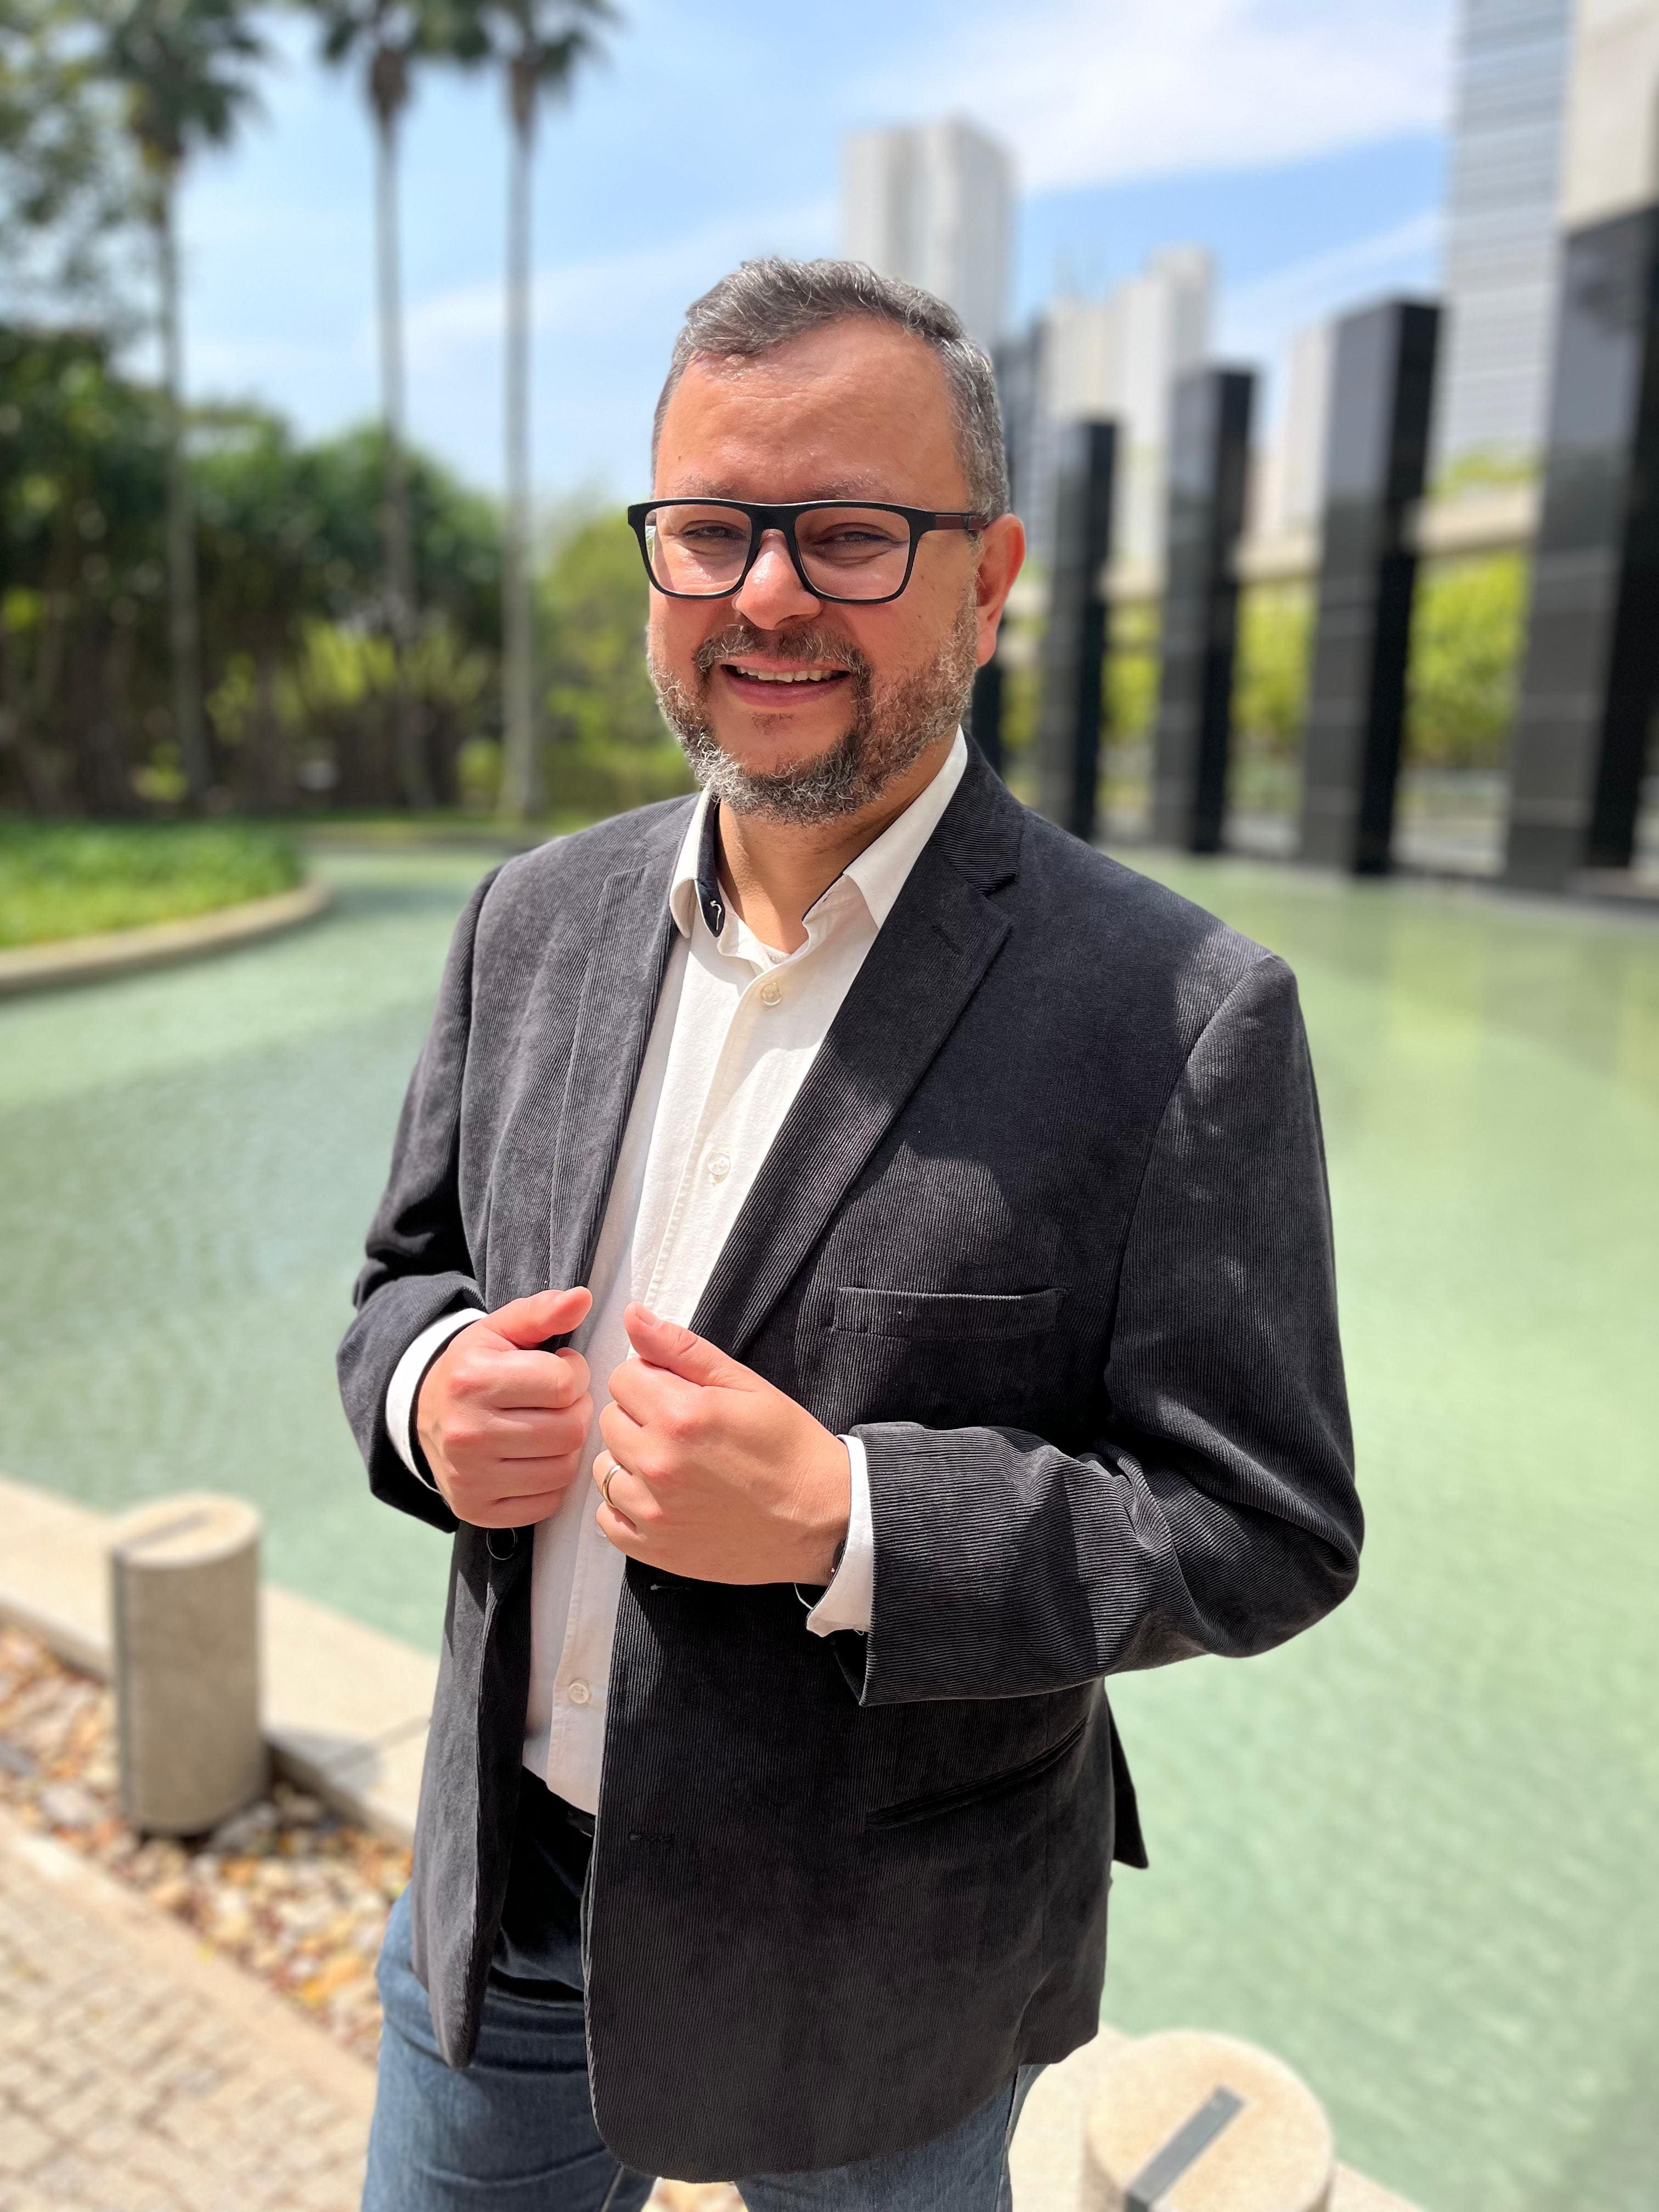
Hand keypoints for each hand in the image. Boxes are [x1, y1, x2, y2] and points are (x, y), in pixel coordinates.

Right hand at [415, 1286, 593, 1527]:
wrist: (425, 1414)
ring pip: (563, 1469)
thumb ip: (542, 1312)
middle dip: (575, 1411)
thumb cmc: (475, 1368)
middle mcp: (467, 1433)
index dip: (574, 1374)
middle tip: (558, 1403)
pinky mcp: (475, 1509)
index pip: (564, 1384)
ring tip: (548, 1427)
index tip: (560, 1369)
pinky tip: (535, 1459)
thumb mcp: (501, 1331)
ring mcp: (470, 1477)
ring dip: (567, 1448)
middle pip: (569, 1430)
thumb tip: (582, 1297)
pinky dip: (551, 1483)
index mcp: (472, 1380)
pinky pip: (547, 1502)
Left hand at [594, 1304, 848, 1584]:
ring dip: (630, 1461)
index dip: (651, 1380)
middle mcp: (658, 1463)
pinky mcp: (654, 1548)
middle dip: (640, 1417)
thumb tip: (632, 1316)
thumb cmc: (789, 1449)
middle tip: (683, 1430)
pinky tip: (662, 1499)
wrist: (821, 1520)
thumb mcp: (744, 1384)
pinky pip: (608, 1517)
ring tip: (675, 1466)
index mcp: (680, 1415)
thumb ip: (681, 1349)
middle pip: (610, 1420)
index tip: (678, 1395)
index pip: (622, 1378)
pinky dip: (626, 1506)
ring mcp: (653, 1511)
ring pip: (605, 1467)